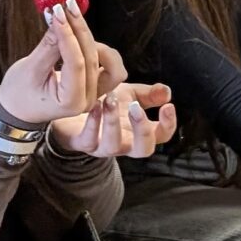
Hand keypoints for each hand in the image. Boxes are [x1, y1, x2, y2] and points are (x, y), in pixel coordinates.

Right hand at [0, 0, 106, 128]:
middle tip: (66, 6)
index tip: (59, 11)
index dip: (68, 34)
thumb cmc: (18, 94)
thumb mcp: (29, 69)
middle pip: (93, 58)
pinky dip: (96, 48)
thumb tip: (59, 17)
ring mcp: (95, 94)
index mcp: (71, 102)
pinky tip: (78, 35)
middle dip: (80, 30)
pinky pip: (107, 65)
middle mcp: (88, 100)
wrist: (17, 111)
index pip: (76, 62)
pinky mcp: (95, 86)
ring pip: (108, 61)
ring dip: (92, 39)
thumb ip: (49, 45)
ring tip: (71, 22)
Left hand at [56, 80, 176, 158]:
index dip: (168, 125)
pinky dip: (92, 123)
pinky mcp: (82, 143)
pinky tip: (94, 106)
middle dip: (143, 130)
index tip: (168, 106)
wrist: (72, 104)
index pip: (161, 136)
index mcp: (138, 131)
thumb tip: (167, 92)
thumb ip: (149, 94)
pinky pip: (88, 140)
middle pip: (143, 149)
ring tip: (110, 100)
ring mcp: (102, 146)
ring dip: (113, 122)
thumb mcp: (130, 94)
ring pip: (114, 146)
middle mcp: (124, 142)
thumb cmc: (104, 101)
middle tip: (136, 107)